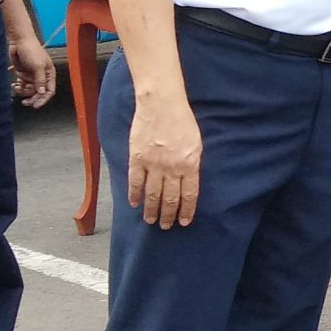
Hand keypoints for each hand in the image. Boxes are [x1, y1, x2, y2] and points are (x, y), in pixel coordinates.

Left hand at [10, 38, 55, 107]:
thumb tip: (42, 92)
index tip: (35, 105)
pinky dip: (18, 87)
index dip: (43, 99)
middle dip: (32, 98)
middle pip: (39, 93)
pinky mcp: (23, 74)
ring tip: (16, 88)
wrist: (19, 41)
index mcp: (49, 74)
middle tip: (25, 103)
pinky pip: (22, 85)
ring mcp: (32, 76)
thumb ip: (40, 80)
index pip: (49, 91)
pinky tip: (14, 85)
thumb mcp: (38, 66)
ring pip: (29, 90)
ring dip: (23, 92)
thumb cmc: (32, 51)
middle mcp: (42, 77)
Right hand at [127, 99, 202, 228]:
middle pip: (170, 198)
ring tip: (151, 220)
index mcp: (189, 164)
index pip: (189, 195)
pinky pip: (135, 182)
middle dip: (168, 215)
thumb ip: (192, 163)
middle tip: (166, 226)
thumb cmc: (182, 120)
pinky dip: (134, 194)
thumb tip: (187, 181)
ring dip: (151, 210)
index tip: (183, 222)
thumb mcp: (196, 143)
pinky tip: (134, 204)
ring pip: (152, 194)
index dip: (186, 210)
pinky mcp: (137, 158)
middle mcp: (171, 168)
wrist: (161, 104)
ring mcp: (153, 164)